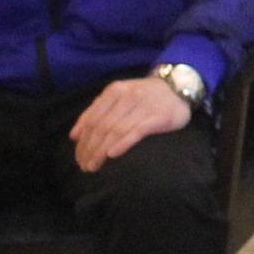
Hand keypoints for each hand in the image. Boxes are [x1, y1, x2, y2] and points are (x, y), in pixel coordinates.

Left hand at [71, 74, 193, 171]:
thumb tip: (74, 135)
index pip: (92, 119)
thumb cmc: (145, 96)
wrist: (179, 87)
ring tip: (94, 166)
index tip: (78, 158)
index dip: (82, 141)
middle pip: (102, 127)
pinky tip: (112, 155)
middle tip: (84, 167)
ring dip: (101, 151)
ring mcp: (144, 106)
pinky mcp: (159, 117)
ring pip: (116, 131)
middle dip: (89, 149)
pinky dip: (123, 143)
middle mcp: (128, 96)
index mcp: (114, 91)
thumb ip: (97, 111)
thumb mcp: (119, 96)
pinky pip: (137, 131)